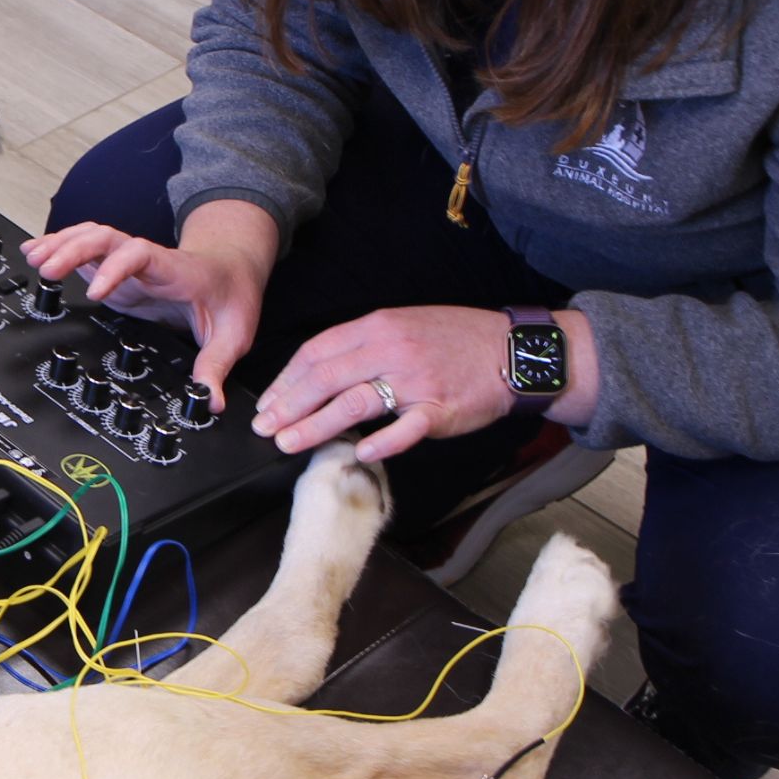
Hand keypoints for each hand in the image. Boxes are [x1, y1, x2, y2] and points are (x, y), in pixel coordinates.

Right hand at [24, 206, 273, 411]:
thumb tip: (210, 402)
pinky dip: (60, 246)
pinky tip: (37, 251)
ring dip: (61, 243)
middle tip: (47, 269)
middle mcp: (147, 261)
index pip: (140, 257)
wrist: (232, 269)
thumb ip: (217, 367)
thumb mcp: (232, 334)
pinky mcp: (117, 268)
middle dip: (74, 250)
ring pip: (92, 238)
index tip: (95, 291)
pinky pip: (86, 248)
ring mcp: (130, 263)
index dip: (115, 269)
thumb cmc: (230, 296)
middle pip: (106, 239)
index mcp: (173, 271)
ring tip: (33, 256)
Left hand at [252, 306, 517, 461]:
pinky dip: (379, 442)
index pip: (318, 352)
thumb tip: (321, 372)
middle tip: (265, 427)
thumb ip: (364, 346)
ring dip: (315, 426)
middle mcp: (392, 350)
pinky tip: (358, 454)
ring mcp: (416, 380)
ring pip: (354, 403)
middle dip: (289, 405)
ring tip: (288, 442)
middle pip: (326, 378)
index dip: (287, 379)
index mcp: (378, 326)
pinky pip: (404, 429)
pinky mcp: (439, 409)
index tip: (268, 401)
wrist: (513, 350)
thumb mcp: (405, 325)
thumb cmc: (456, 340)